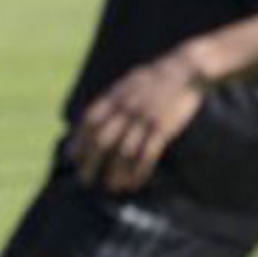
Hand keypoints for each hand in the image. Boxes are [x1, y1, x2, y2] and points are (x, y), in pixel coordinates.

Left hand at [66, 51, 207, 193]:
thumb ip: (109, 102)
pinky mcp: (163, 128)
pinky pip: (147, 154)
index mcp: (114, 97)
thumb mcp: (125, 85)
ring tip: (112, 187)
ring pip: (124, 152)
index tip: (72, 158)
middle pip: (102, 141)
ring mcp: (144, 119)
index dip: (79, 142)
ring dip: (116, 172)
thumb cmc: (153, 79)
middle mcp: (126, 109)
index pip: (89, 123)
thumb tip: (91, 122)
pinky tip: (135, 183)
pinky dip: (139, 171)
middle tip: (85, 180)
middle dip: (91, 163)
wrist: (185, 69)